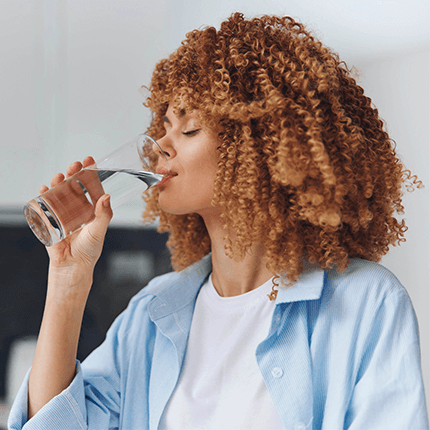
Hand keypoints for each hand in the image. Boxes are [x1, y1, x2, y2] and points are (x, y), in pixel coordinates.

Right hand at [41, 156, 112, 272]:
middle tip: (74, 166)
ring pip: (59, 193)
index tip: (90, 161)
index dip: (90, 174)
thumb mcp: (99, 231)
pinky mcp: (50, 220)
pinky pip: (46, 205)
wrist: (72, 266)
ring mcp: (63, 213)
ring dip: (58, 182)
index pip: (91, 187)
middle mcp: (77, 209)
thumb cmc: (89, 250)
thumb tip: (107, 196)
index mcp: (91, 209)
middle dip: (73, 174)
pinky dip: (43, 196)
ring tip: (59, 176)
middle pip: (74, 186)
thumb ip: (103, 215)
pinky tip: (44, 189)